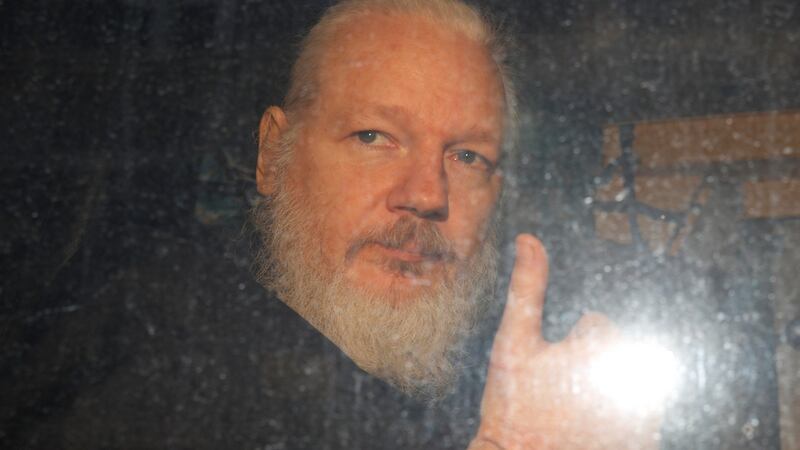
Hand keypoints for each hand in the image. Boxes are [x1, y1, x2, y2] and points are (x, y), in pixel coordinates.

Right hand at [469, 235, 663, 449]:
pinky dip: (622, 418)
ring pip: (630, 380)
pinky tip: (592, 428)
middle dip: (591, 366)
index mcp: (603, 346)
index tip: (550, 373)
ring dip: (610, 388)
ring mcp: (642, 414)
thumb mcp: (513, 341)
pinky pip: (642, 415)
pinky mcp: (643, 439)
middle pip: (617, 353)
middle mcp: (631, 377)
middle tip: (561, 394)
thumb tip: (529, 241)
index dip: (567, 347)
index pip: (597, 327)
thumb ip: (526, 287)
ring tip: (578, 410)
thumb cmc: (513, 406)